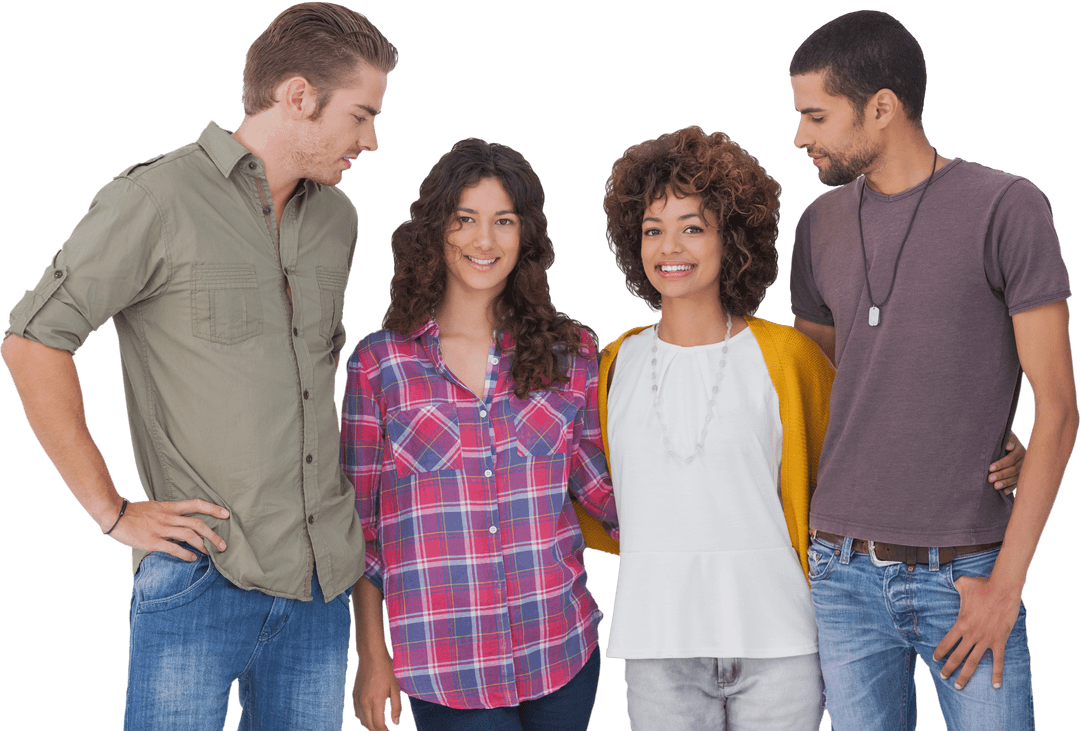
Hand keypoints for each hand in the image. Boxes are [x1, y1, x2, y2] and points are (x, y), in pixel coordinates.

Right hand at [107, 499, 228, 559]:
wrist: (114, 515)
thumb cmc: (134, 512)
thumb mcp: (155, 507)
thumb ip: (170, 512)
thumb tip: (182, 520)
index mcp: (170, 507)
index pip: (196, 504)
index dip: (213, 508)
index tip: (226, 514)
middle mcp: (168, 517)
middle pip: (197, 524)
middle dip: (213, 535)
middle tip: (223, 545)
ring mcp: (161, 529)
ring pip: (189, 536)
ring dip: (203, 546)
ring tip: (211, 553)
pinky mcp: (152, 541)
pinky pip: (174, 548)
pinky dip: (186, 554)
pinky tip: (193, 559)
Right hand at [353, 650, 401, 729]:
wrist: (371, 656)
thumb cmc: (386, 670)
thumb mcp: (395, 688)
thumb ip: (396, 707)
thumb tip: (396, 723)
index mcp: (376, 701)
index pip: (379, 725)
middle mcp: (364, 702)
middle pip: (369, 726)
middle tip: (385, 730)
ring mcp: (357, 699)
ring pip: (362, 721)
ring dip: (370, 726)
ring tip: (379, 726)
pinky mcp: (354, 695)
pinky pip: (357, 713)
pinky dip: (363, 719)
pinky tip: (370, 717)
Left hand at [932, 575, 1021, 689]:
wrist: (1003, 589)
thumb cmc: (983, 585)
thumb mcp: (963, 584)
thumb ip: (955, 586)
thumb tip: (951, 581)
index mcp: (961, 624)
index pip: (946, 642)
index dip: (939, 652)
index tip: (935, 659)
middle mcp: (971, 635)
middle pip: (957, 656)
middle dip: (948, 668)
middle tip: (943, 676)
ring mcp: (986, 640)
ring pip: (973, 662)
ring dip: (965, 675)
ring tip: (958, 686)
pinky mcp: (999, 641)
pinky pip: (998, 661)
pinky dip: (997, 674)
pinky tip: (996, 686)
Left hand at [987, 432, 1025, 494]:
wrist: (1008, 444)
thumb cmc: (1004, 440)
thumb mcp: (1006, 436)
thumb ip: (1008, 439)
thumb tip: (1009, 447)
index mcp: (1020, 450)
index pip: (1011, 459)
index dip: (1001, 464)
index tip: (990, 468)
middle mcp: (1024, 460)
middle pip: (1014, 469)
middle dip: (1001, 474)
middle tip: (990, 479)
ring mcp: (1024, 469)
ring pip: (1016, 478)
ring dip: (1005, 483)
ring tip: (995, 486)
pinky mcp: (1022, 476)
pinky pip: (1018, 484)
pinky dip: (1011, 488)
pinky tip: (1004, 492)